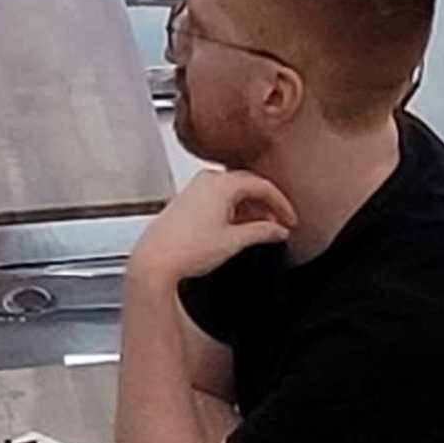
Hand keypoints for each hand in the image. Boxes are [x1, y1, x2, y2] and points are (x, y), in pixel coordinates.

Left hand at [131, 164, 297, 291]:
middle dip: (266, 205)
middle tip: (280, 224)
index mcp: (221, 183)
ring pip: (232, 192)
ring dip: (250, 208)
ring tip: (261, 229)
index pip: (262, 185)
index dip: (281, 203)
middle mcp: (207, 180)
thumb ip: (262, 232)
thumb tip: (278, 230)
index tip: (290, 220)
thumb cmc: (186, 249)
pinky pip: (218, 199)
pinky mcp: (186, 202)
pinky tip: (238, 229)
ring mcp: (194, 190)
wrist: (154, 262)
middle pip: (247, 185)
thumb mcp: (234, 241)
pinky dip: (233, 211)